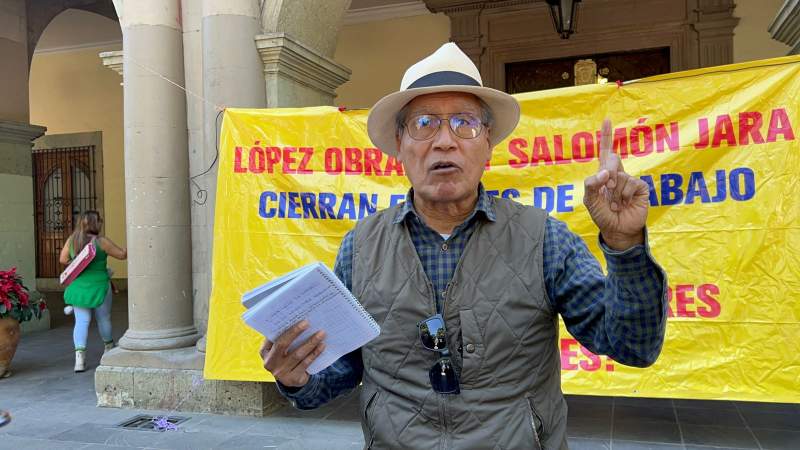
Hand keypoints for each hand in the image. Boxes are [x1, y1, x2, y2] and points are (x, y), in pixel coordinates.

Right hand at [260, 320, 325, 387]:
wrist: (291, 379)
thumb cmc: (286, 357)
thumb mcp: (280, 349)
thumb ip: (283, 337)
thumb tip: (298, 321)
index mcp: (264, 352)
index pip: (274, 337)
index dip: (285, 328)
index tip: (298, 320)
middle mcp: (270, 363)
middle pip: (283, 344)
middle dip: (295, 332)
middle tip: (308, 323)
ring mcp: (280, 373)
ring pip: (297, 354)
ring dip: (310, 342)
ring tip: (321, 334)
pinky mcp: (293, 379)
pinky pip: (305, 363)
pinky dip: (315, 353)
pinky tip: (322, 345)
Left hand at [583, 119, 649, 250]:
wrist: (617, 230)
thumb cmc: (603, 215)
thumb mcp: (590, 201)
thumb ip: (592, 184)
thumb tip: (605, 173)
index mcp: (604, 174)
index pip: (605, 152)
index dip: (607, 136)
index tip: (607, 119)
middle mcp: (617, 174)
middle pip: (612, 158)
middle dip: (608, 171)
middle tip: (607, 189)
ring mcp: (629, 180)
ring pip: (620, 175)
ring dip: (615, 192)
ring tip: (615, 204)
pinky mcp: (640, 187)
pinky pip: (631, 183)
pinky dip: (625, 195)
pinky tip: (625, 204)